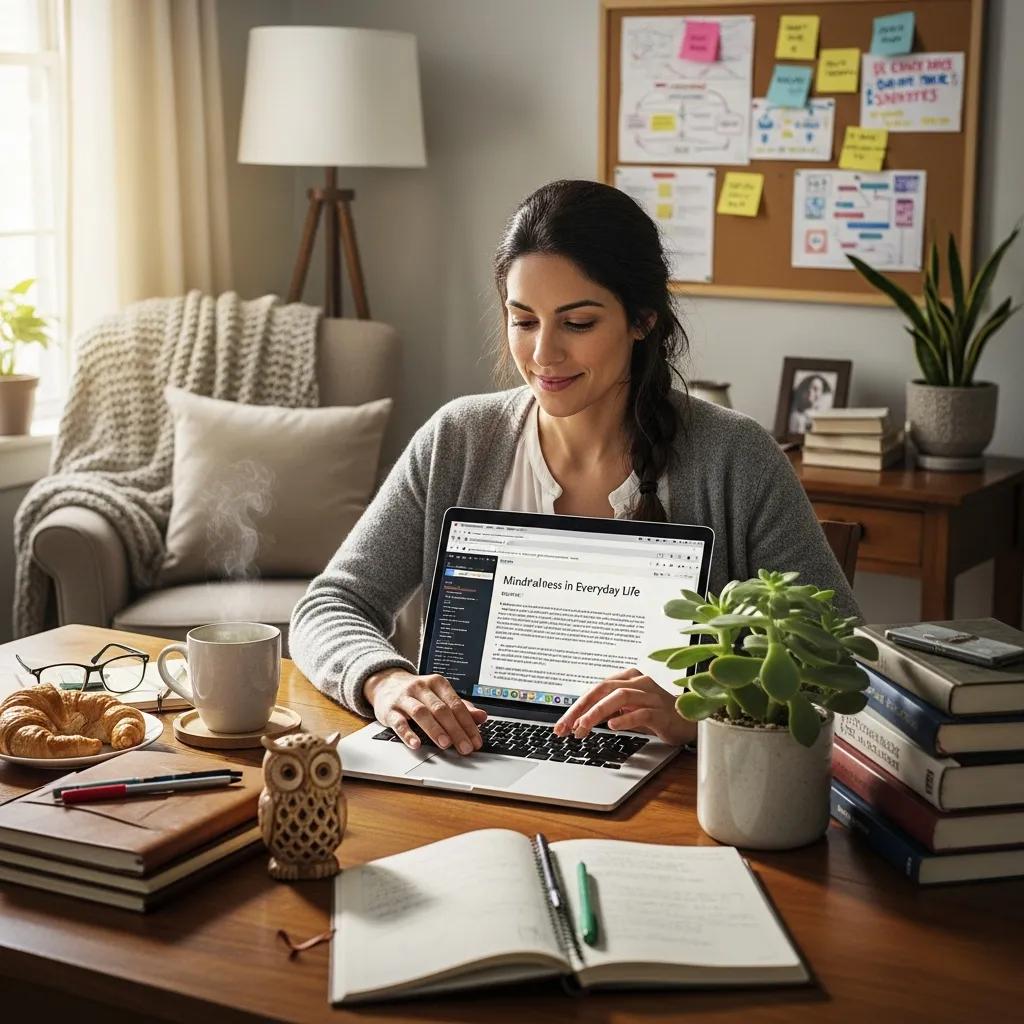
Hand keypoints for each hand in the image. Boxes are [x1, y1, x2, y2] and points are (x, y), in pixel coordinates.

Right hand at [364, 668, 485, 754]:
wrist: (386, 684)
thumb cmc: (418, 694)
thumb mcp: (440, 696)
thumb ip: (461, 707)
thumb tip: (482, 717)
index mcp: (438, 683)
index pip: (456, 704)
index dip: (468, 724)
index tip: (476, 741)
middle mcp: (421, 688)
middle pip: (441, 709)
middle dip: (455, 730)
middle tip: (465, 747)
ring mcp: (404, 698)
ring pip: (421, 713)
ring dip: (435, 729)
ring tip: (445, 744)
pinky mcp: (389, 710)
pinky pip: (399, 722)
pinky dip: (408, 734)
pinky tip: (416, 744)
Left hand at [552, 668, 695, 745]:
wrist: (689, 722)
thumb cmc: (656, 714)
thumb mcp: (627, 709)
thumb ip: (606, 710)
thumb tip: (577, 720)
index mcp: (627, 678)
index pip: (595, 689)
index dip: (575, 707)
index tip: (561, 725)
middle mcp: (638, 682)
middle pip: (603, 689)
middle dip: (581, 709)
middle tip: (566, 727)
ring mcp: (651, 695)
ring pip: (620, 697)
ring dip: (598, 712)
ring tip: (583, 727)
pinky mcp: (662, 711)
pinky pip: (641, 712)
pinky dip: (625, 718)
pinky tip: (612, 725)